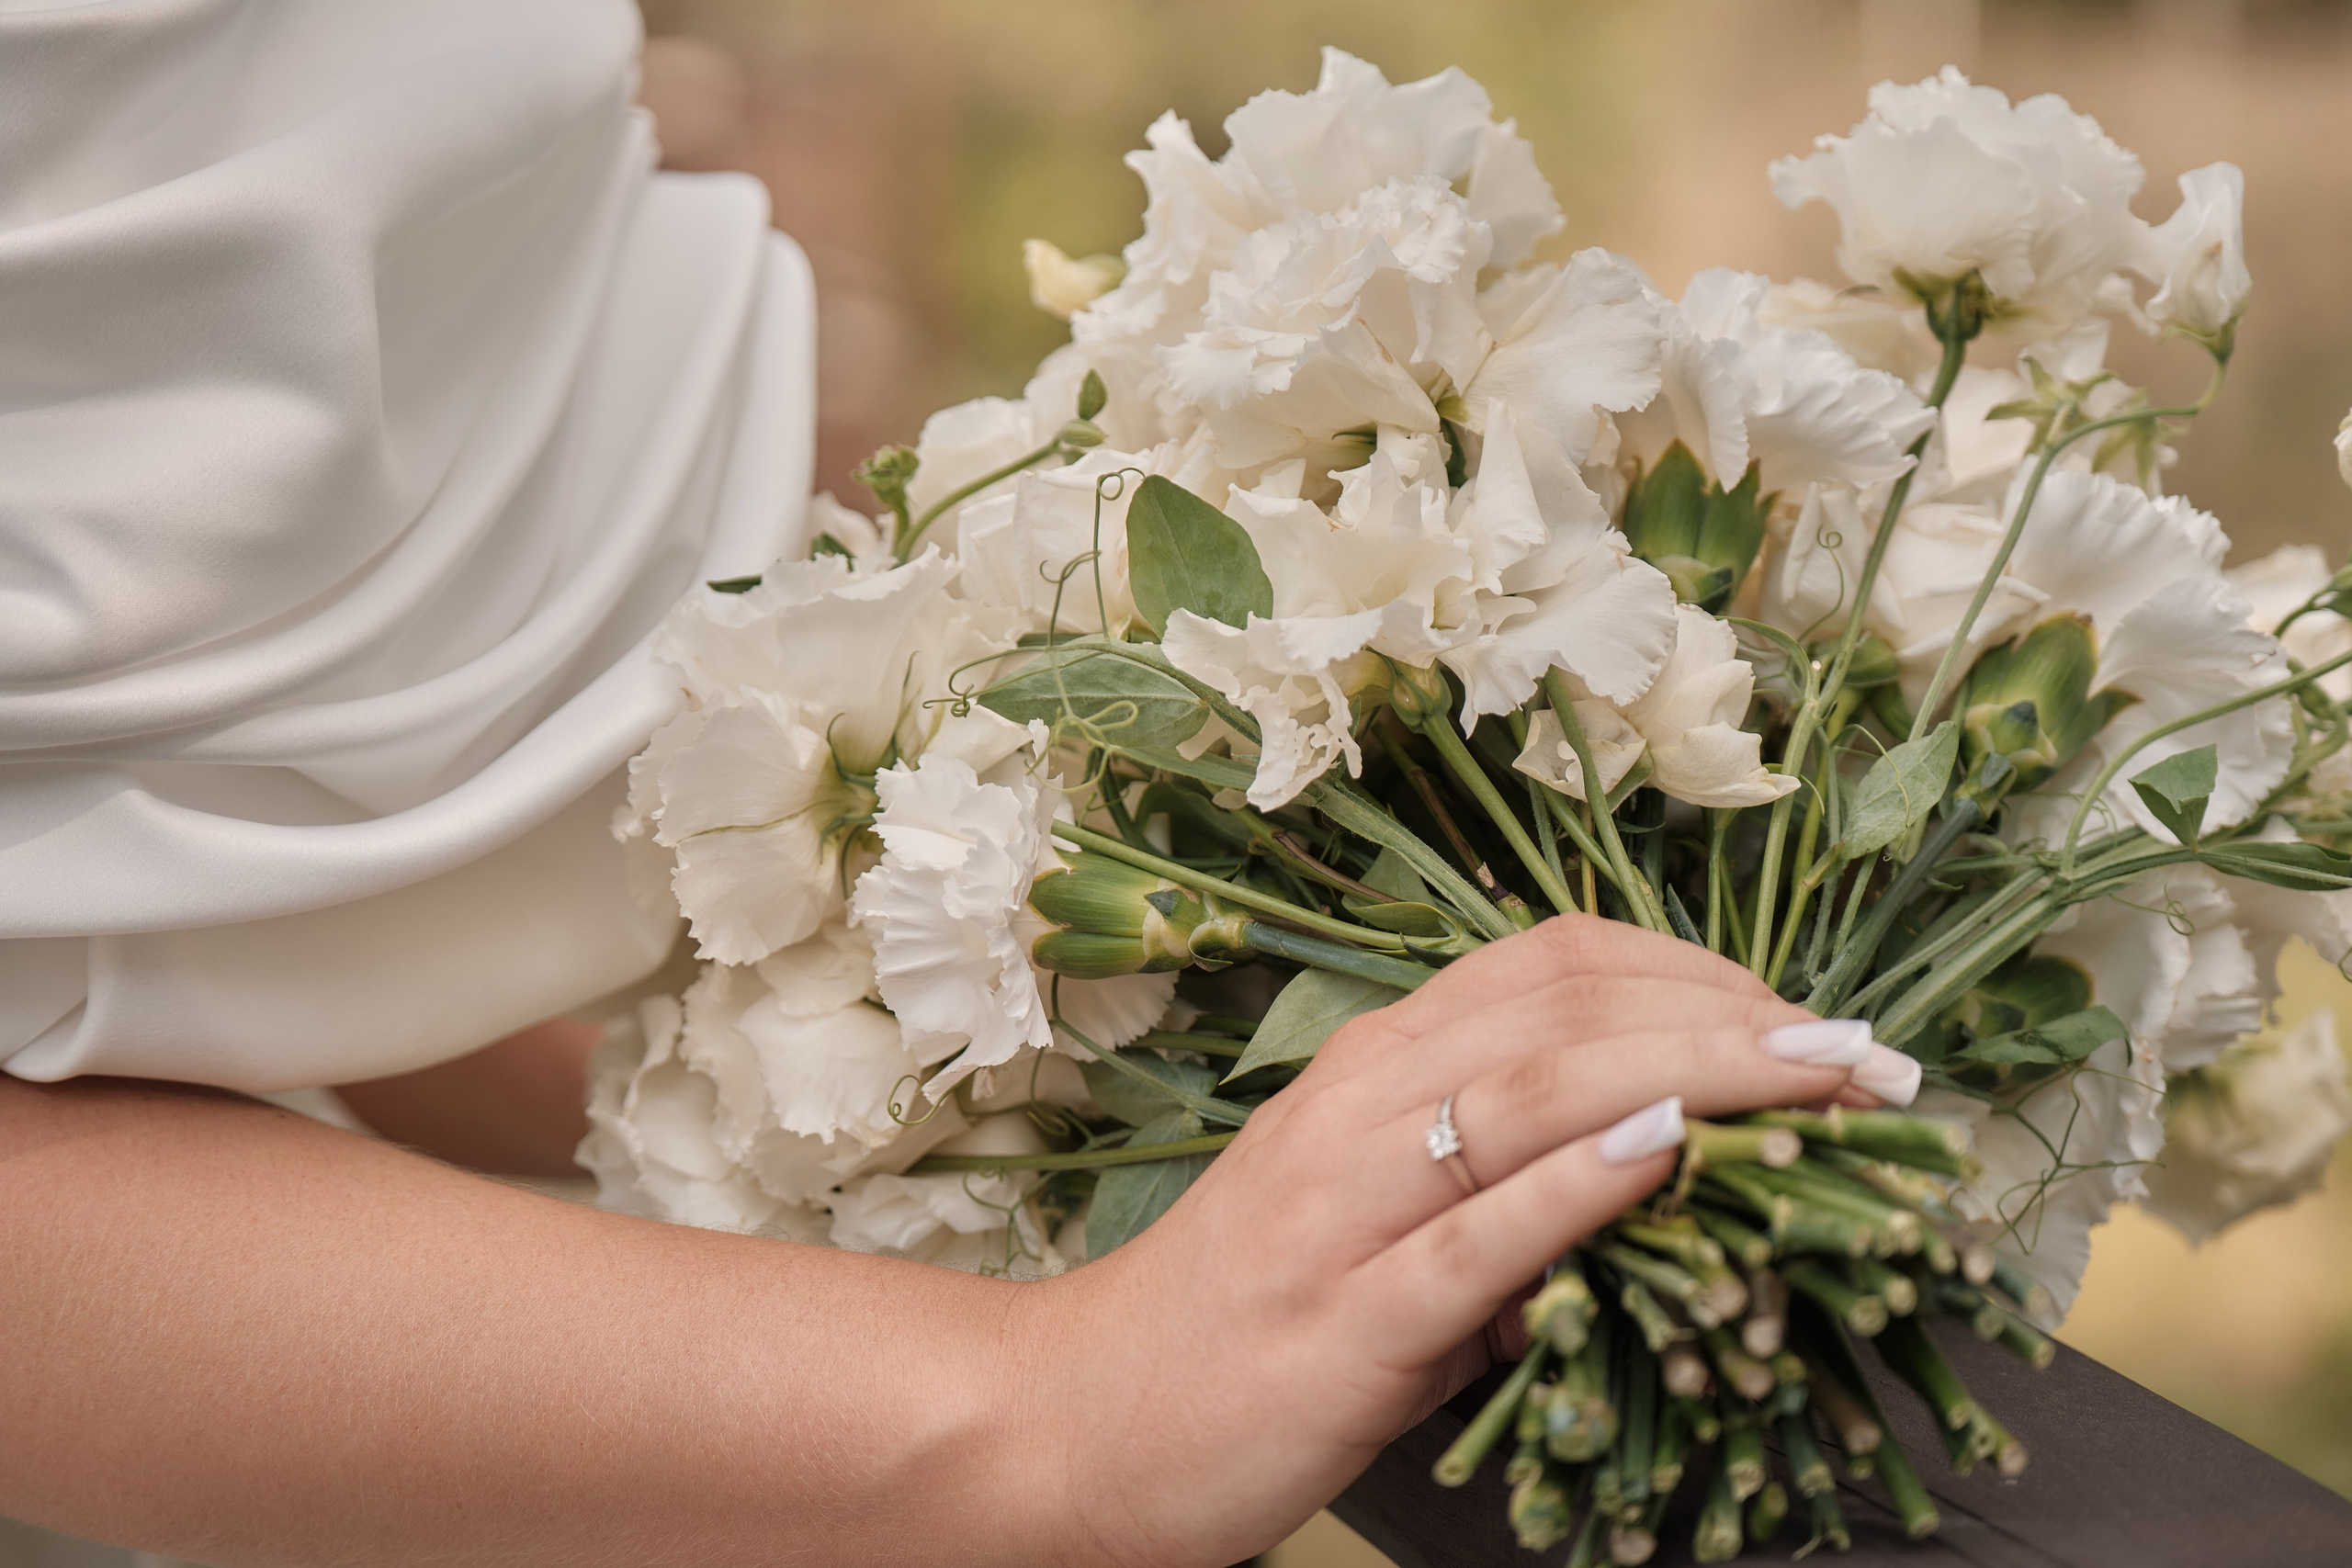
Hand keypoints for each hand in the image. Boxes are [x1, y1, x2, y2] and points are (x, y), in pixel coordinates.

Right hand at [1011, 912, 1904, 1567]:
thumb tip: (1671, 1167)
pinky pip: (1475, 1236)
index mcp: (1369, 1069)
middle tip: (1868, 1054)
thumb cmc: (1240, 1322)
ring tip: (1820, 1081)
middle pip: (1563, 1006)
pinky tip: (1666, 1155)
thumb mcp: (1377, 1224)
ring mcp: (1343, 1206)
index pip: (1552, 963)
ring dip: (1696, 1071)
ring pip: (1530, 1091)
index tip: (1809, 1016)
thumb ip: (1504, 1183)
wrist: (1079, 1423)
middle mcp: (1356, 1106)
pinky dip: (1577, 1185)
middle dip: (1737, 1016)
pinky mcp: (1343, 1321)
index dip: (1698, 969)